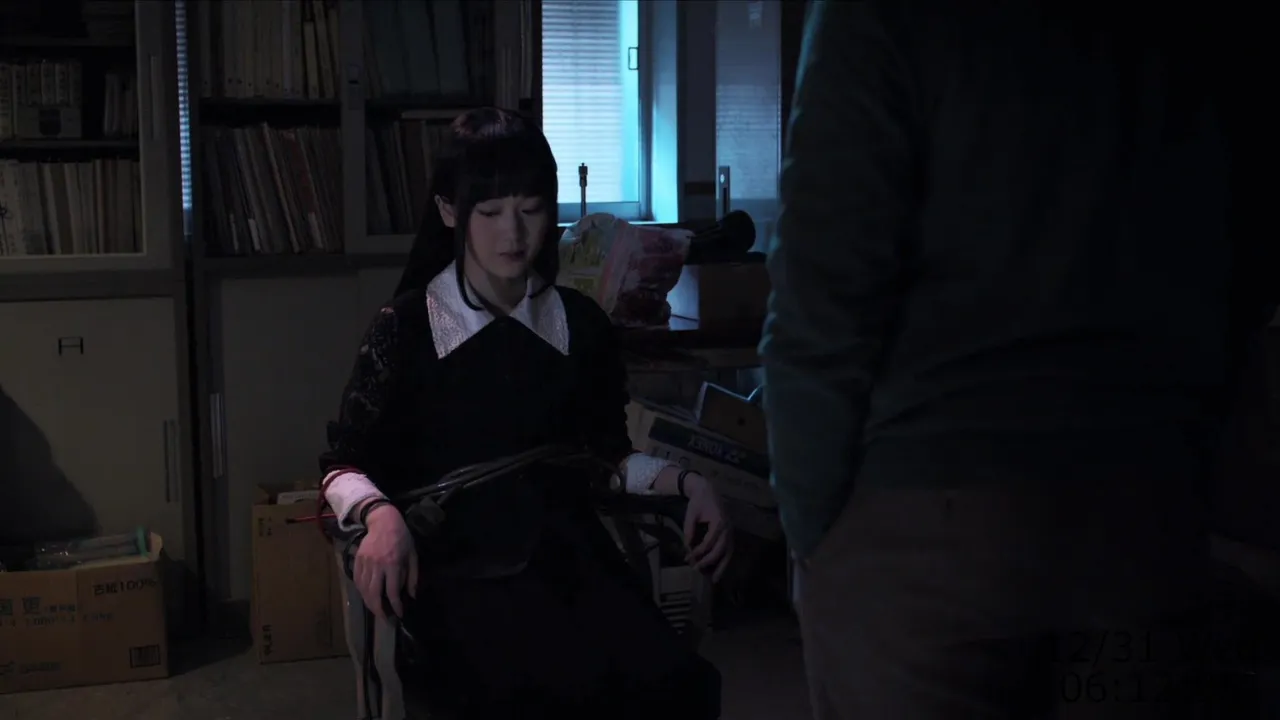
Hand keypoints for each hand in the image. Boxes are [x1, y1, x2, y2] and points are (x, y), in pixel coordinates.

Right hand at [353, 502, 417, 618]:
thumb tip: (411, 596)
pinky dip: (361, 591)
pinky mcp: (357, 560)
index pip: (392, 591)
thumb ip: (413, 577)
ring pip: (363, 589)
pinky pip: (357, 580)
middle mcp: (377, 565)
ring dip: (369, 603)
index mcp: (393, 564)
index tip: (399, 614)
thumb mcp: (413, 555)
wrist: (384, 521)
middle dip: (378, 610)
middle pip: (373, 594)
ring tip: (376, 610)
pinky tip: (367, 597)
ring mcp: (365, 562)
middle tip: (384, 619)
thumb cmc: (402, 538)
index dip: (395, 606)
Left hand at [681, 474, 733, 581]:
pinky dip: (725, 560)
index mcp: (718, 522)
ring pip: (728, 552)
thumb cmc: (698, 502)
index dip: (697, 552)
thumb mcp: (691, 515)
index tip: (687, 557)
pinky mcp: (730, 533)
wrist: (708, 490)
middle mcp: (728, 528)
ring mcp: (731, 531)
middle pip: (720, 550)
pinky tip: (720, 569)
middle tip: (696, 569)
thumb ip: (689, 531)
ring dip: (722, 567)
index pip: (708, 543)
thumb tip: (687, 548)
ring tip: (715, 580)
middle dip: (708, 562)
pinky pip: (729, 549)